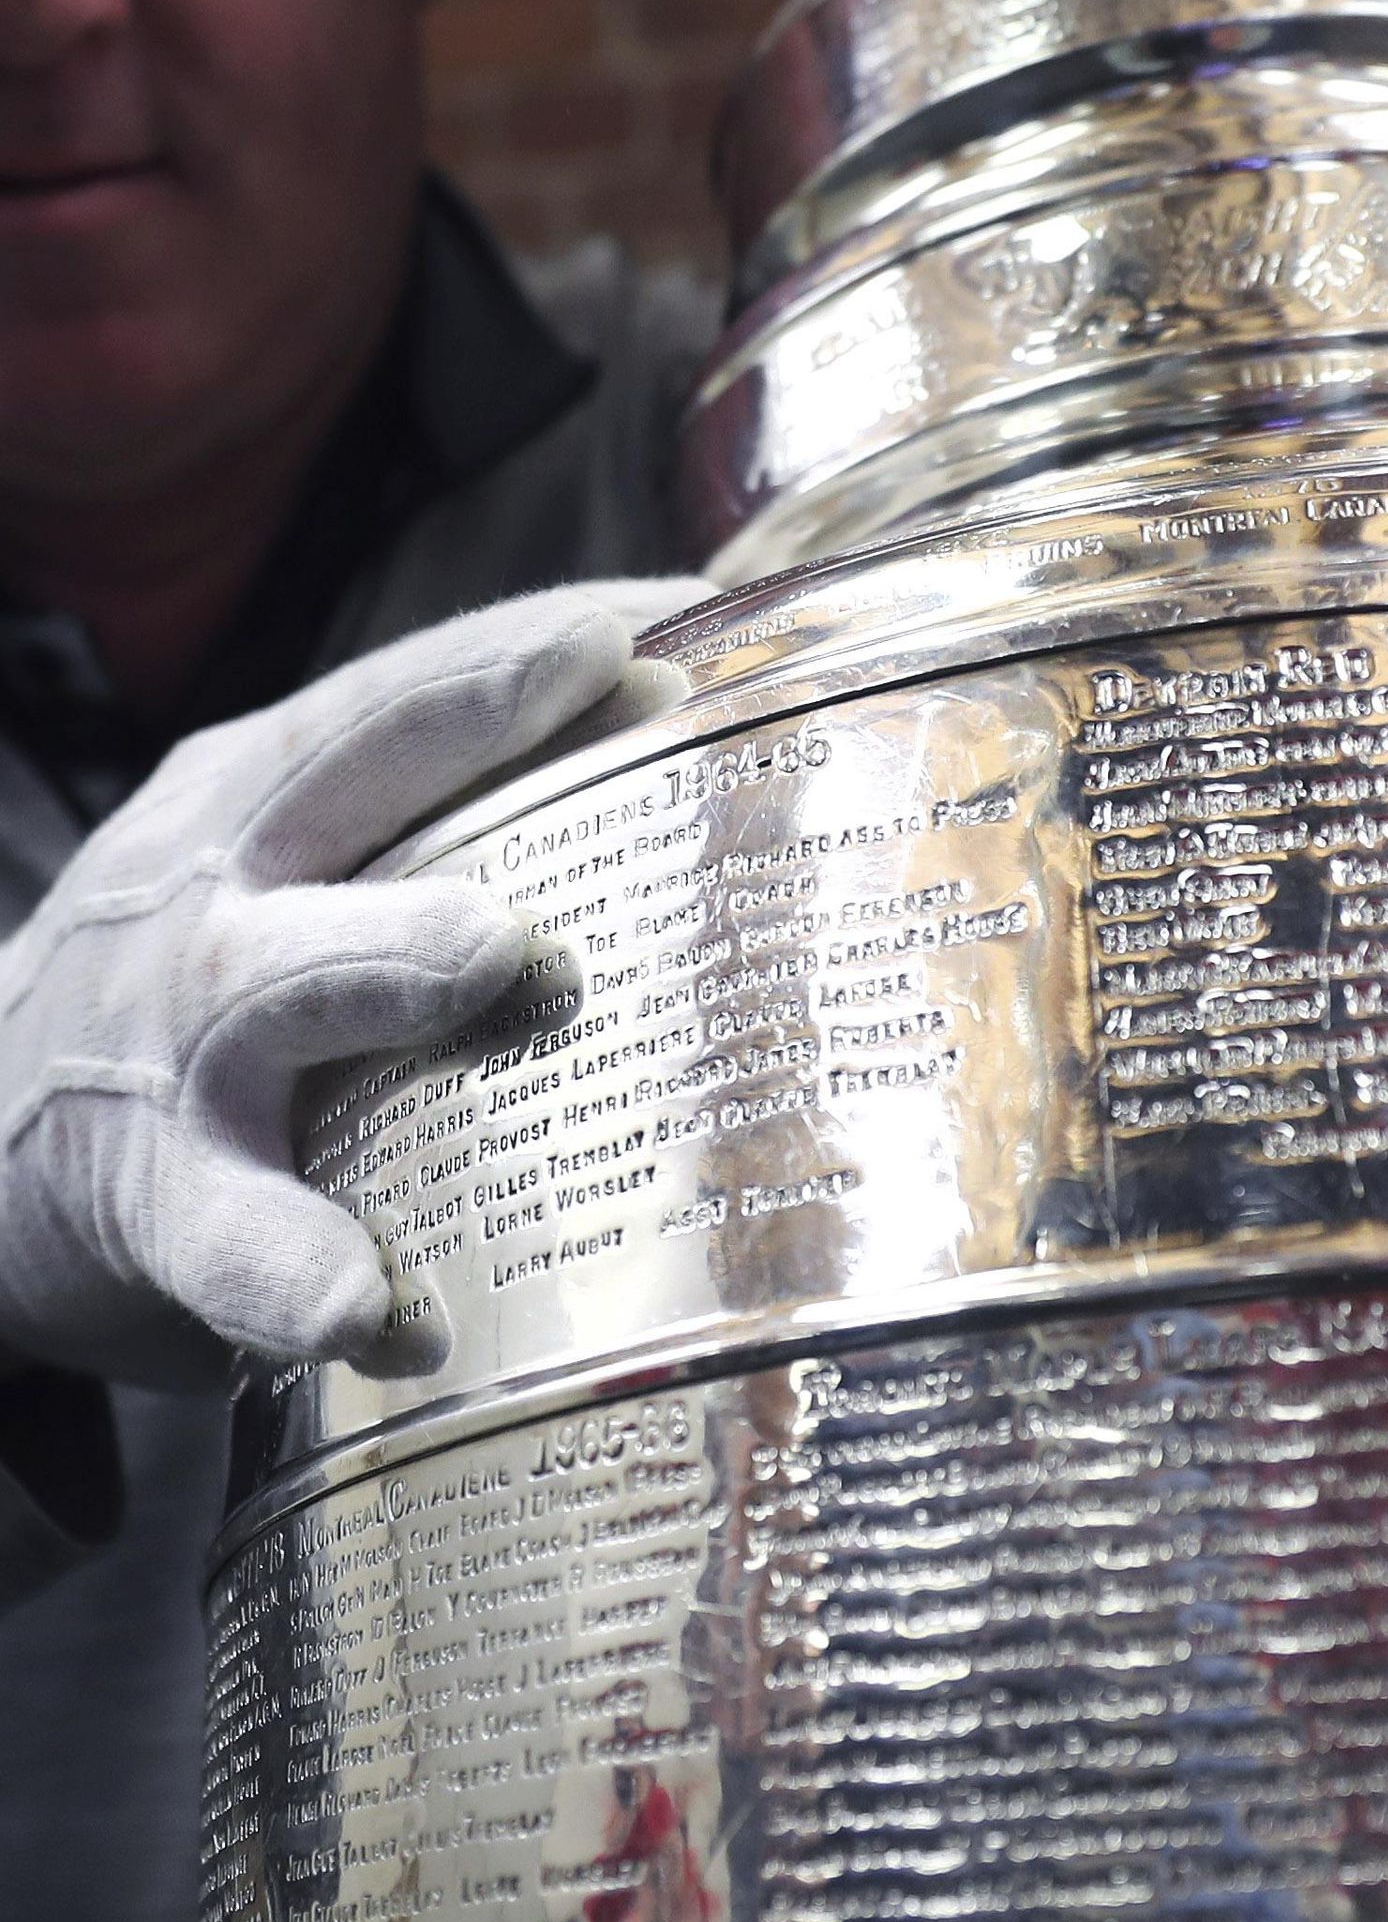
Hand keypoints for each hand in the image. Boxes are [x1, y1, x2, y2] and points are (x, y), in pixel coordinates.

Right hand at [0, 578, 702, 1385]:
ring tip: (502, 958)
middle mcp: (217, 890)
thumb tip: (696, 763)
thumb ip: (441, 819)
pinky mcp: (157, 1202)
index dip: (540, 641)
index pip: (408, 686)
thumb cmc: (199, 982)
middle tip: (626, 688)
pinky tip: (392, 1312)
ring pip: (278, 988)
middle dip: (473, 723)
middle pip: (338, 771)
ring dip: (393, 962)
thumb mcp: (280, 861)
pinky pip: (238, 1239)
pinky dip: (315, 1273)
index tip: (688, 609)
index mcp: (260, 793)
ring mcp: (178, 1047)